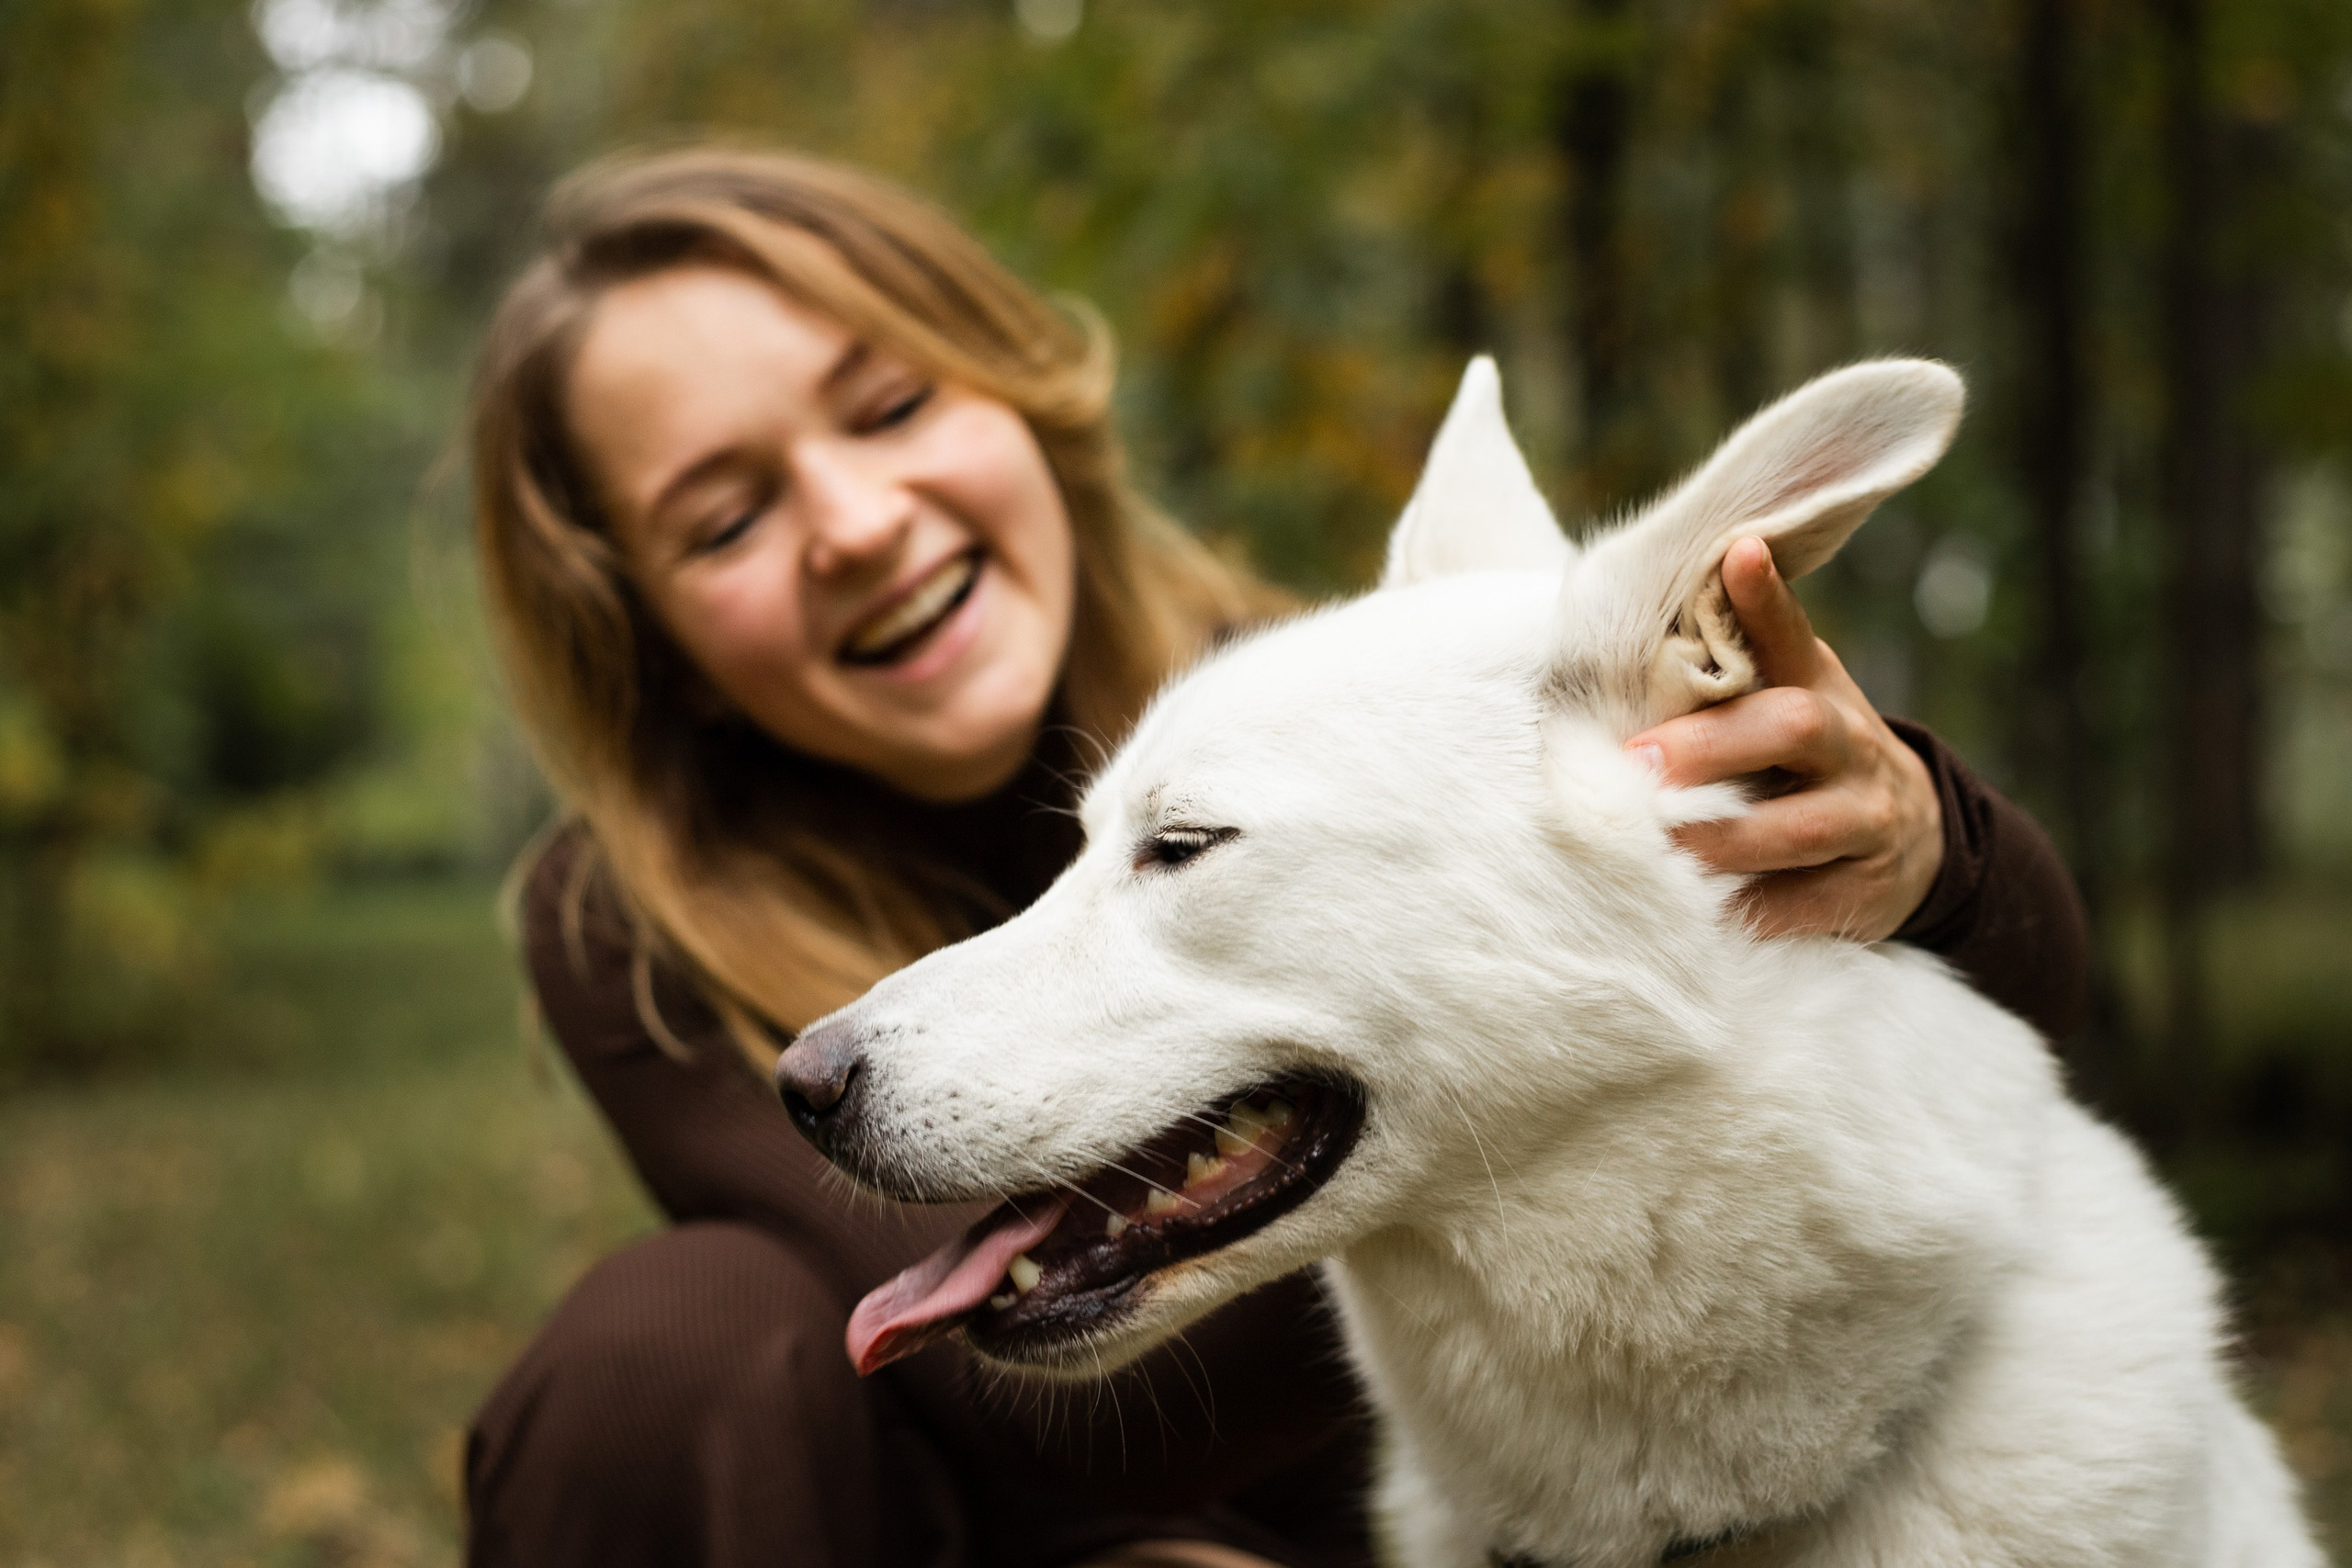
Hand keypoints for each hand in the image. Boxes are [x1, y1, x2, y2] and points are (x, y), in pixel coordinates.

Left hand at [1623, 536, 1942, 940]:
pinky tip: (1714, 918)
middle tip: (1638, 763)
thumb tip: (1654, 607)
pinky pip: (1813, 904)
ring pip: (1802, 826)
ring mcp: (1868, 819)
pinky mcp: (1869, 890)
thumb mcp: (1789, 698)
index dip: (1766, 598)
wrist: (1912, 837)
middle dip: (1712, 745)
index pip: (1791, 635)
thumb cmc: (1811, 757)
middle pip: (1791, 727)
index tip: (1739, 554)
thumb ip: (1736, 661)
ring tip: (1662, 849)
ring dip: (1726, 839)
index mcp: (1816, 689)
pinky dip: (1762, 912)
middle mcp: (1851, 745)